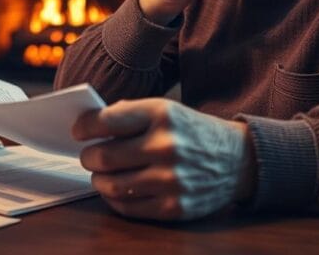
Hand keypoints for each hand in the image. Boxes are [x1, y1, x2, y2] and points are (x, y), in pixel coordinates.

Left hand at [72, 98, 254, 220]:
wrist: (239, 159)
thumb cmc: (192, 132)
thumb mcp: (166, 110)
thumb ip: (129, 114)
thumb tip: (89, 125)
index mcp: (162, 114)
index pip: (106, 121)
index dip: (84, 127)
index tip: (79, 131)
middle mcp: (166, 146)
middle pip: (102, 157)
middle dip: (88, 157)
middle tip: (90, 156)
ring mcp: (170, 180)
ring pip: (110, 185)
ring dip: (99, 180)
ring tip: (103, 174)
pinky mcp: (173, 207)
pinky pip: (127, 207)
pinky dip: (114, 199)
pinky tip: (118, 189)